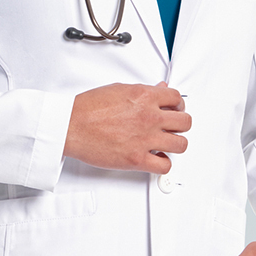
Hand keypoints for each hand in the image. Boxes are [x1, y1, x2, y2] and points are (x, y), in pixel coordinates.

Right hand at [64, 81, 190, 173]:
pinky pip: (165, 166)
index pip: (177, 98)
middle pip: (185, 122)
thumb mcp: (119, 89)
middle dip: (180, 124)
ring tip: (166, 143)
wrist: (70, 126)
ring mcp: (145, 139)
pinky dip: (163, 164)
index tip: (173, 109)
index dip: (177, 105)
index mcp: (145, 96)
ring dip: (175, 144)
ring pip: (181, 144)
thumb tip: (159, 90)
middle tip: (172, 126)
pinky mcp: (137, 159)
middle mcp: (149, 117)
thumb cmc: (88, 108)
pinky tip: (156, 158)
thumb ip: (143, 91)